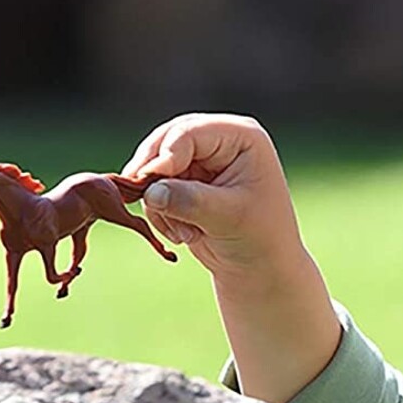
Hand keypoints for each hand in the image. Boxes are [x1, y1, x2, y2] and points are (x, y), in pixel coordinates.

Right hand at [123, 114, 310, 283]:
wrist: (261, 270)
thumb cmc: (260, 239)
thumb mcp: (229, 217)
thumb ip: (190, 201)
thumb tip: (150, 192)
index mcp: (240, 136)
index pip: (190, 133)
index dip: (165, 155)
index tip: (148, 182)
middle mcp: (219, 142)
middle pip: (165, 142)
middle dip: (154, 176)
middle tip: (142, 201)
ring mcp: (200, 163)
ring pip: (155, 168)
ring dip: (158, 203)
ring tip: (184, 234)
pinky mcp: (186, 186)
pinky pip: (154, 191)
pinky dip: (160, 214)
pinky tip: (183, 235)